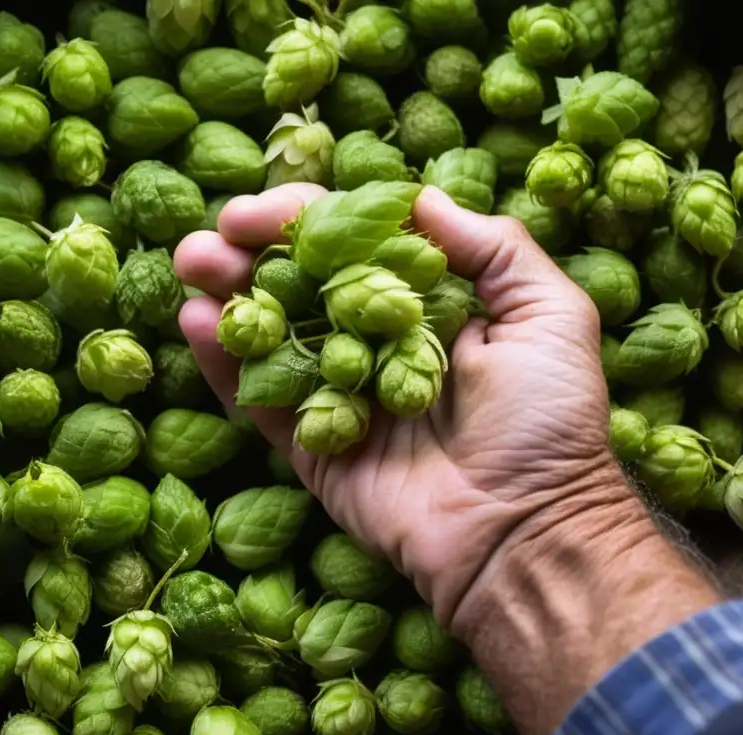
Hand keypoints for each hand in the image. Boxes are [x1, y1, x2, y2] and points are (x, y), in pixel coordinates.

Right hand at [175, 184, 614, 625]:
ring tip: (192, 263)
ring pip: (276, 336)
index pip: (360, 245)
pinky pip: (263, 402)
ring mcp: (343, 396)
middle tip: (214, 234)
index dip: (311, 219)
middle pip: (306, 285)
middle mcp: (380, 344)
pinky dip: (226, 365)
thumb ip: (492, 246)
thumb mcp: (550, 313)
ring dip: (230, 296)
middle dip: (257, 253)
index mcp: (430, 306)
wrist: (524, 528)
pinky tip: (197, 322)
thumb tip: (418, 197)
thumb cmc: (549, 420)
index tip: (267, 208)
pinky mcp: (316, 447)